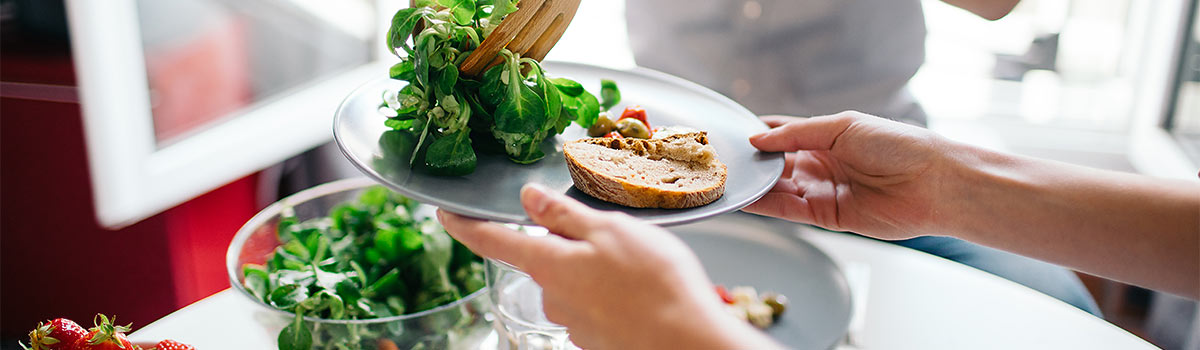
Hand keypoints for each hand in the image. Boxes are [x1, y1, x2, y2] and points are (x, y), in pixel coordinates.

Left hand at [438, 184, 777, 349]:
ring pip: (576, 284)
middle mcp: (553, 298)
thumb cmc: (655, 284)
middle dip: (569, 245)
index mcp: (549, 265)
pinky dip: (615, 295)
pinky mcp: (598, 339)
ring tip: (641, 266)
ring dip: (598, 271)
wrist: (688, 342)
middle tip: (613, 235)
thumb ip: (563, 215)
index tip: (444, 213)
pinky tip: (643, 292)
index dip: (463, 225)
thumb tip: (528, 198)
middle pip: (545, 260)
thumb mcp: (609, 230)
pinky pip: (598, 306)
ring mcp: (575, 324)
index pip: (491, 241)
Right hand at [744, 111, 951, 239]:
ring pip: (779, 188)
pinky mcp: (827, 217)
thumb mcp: (842, 127)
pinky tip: (747, 199)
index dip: (759, 134)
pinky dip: (768, 205)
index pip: (783, 133)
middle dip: (752, 163)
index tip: (732, 134)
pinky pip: (790, 211)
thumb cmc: (897, 145)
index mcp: (827, 136)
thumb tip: (758, 139)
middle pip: (777, 164)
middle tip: (722, 161)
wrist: (933, 183)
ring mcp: (823, 191)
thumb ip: (797, 134)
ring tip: (728, 181)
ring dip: (756, 186)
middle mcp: (822, 164)